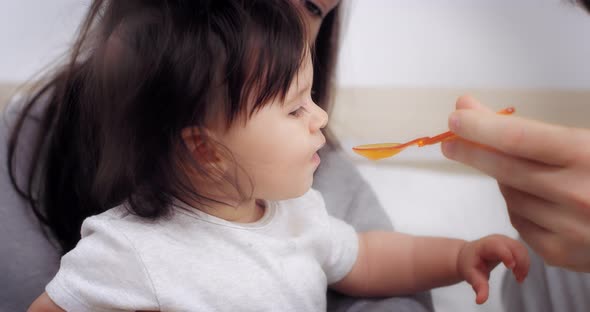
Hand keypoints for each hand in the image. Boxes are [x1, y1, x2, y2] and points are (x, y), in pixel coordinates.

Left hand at [442, 95, 589, 271]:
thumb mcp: (583, 140)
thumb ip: (528, 127)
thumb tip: (470, 110)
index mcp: (587, 155)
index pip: (517, 138)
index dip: (479, 127)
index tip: (455, 118)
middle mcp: (578, 194)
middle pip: (504, 168)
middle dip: (471, 151)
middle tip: (451, 141)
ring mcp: (569, 228)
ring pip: (509, 194)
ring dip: (503, 178)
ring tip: (518, 167)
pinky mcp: (560, 253)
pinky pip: (518, 220)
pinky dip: (518, 204)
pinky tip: (534, 195)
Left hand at [458, 234, 528, 303]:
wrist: (469, 255)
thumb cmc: (470, 264)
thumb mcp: (471, 276)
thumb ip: (478, 287)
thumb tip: (480, 301)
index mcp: (485, 246)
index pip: (497, 246)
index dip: (506, 254)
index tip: (511, 267)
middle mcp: (497, 240)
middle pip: (514, 247)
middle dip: (520, 263)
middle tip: (518, 279)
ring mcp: (505, 241)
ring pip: (521, 249)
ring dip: (524, 264)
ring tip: (519, 278)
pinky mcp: (511, 244)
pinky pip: (523, 251)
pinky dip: (525, 263)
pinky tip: (520, 274)